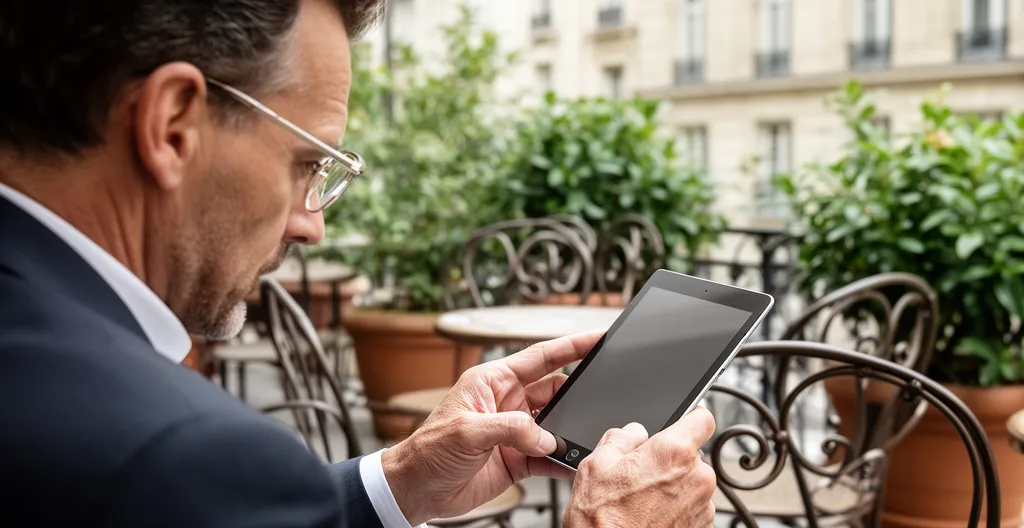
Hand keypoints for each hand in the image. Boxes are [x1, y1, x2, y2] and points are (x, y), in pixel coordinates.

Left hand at [381, 330, 603, 524]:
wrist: (415, 491)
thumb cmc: (427, 452)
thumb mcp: (467, 431)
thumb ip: (511, 428)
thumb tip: (546, 437)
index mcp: (492, 381)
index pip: (540, 357)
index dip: (572, 346)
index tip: (599, 337)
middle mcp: (507, 402)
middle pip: (554, 390)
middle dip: (577, 395)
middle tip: (598, 399)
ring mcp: (514, 431)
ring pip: (556, 424)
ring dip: (570, 430)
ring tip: (585, 436)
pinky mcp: (517, 459)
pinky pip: (549, 456)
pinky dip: (563, 460)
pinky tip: (573, 464)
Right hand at [563, 407, 717, 526]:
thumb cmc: (603, 521)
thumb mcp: (596, 465)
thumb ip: (620, 438)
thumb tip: (633, 431)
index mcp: (674, 452)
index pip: (702, 418)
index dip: (691, 417)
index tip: (683, 421)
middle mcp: (697, 477)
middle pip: (693, 454)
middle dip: (670, 459)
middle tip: (641, 473)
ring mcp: (703, 506)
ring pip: (692, 482)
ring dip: (673, 486)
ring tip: (642, 500)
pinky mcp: (701, 527)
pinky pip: (692, 506)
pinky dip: (676, 508)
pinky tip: (651, 515)